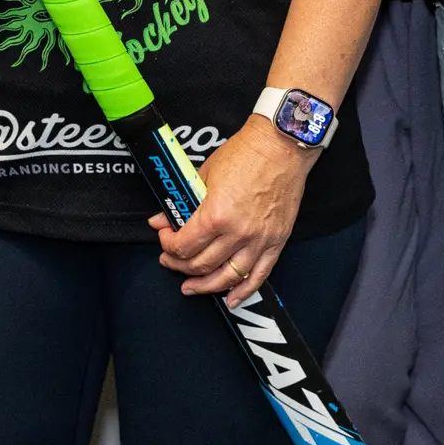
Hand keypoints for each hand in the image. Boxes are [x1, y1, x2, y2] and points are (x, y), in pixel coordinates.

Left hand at [154, 123, 310, 297]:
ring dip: (205, 286)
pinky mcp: (276, 241)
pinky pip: (259, 275)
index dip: (168, 246)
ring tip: (191, 287)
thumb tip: (161, 219)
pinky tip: (231, 299)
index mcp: (216, 214)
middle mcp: (237, 232)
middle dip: (179, 265)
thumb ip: (182, 201)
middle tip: (171, 261)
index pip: (183, 246)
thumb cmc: (245, 153)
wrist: (281, 145)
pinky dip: (243, 291)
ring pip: (227, 277)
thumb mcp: (204, 173)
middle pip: (201, 265)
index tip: (165, 239)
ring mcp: (259, 239)